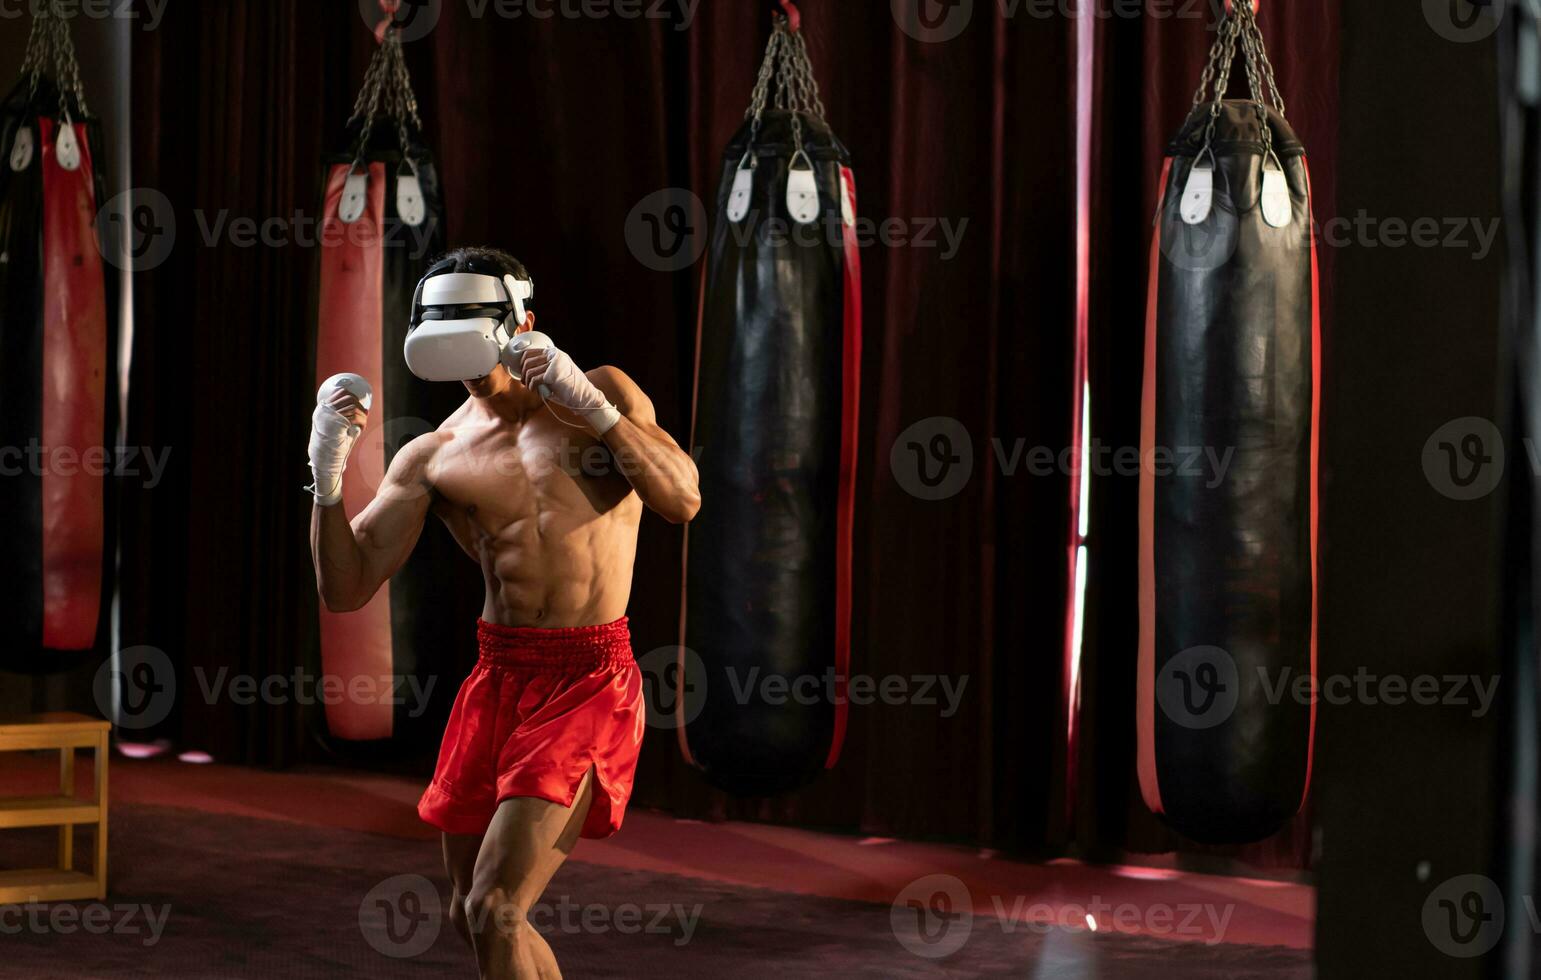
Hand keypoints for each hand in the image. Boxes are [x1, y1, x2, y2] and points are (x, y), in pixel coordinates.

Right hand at [309, 374, 371, 505]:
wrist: (325, 460)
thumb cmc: (332, 447)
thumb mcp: (339, 430)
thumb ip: (346, 418)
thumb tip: (365, 410)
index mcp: (323, 410)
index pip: (339, 392)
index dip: (351, 394)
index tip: (359, 401)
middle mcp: (325, 411)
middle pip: (348, 396)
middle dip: (359, 404)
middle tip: (364, 414)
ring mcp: (329, 416)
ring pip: (352, 405)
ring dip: (361, 414)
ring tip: (362, 425)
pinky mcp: (337, 423)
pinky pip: (353, 416)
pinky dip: (361, 421)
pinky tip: (360, 429)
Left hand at [517, 347, 621, 434]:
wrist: (583, 395)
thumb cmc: (569, 386)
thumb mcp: (557, 370)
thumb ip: (545, 366)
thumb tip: (526, 368)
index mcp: (554, 353)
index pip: (530, 352)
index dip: (522, 362)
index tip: (522, 371)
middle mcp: (554, 356)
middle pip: (527, 361)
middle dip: (522, 372)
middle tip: (524, 381)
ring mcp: (553, 365)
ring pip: (529, 371)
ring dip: (527, 381)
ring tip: (531, 387)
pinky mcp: (552, 375)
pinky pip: (534, 379)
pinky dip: (532, 386)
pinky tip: (535, 390)